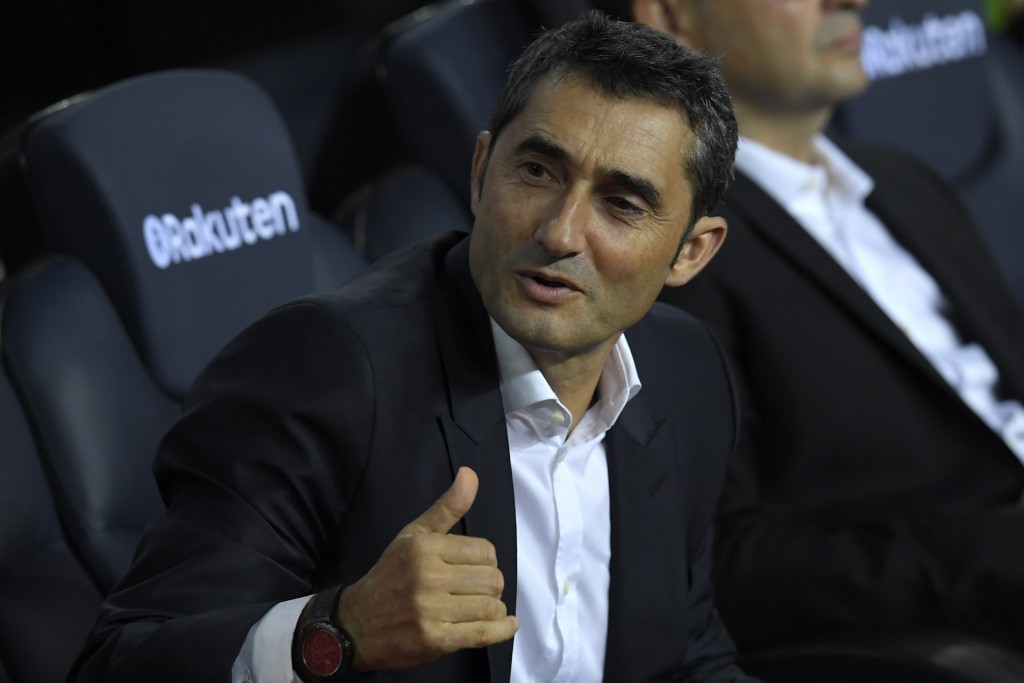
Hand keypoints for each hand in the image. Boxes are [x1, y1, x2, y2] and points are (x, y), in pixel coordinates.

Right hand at [338, 467, 517, 670]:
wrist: (355, 624)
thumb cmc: (390, 576)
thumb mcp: (414, 535)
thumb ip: (447, 507)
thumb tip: (470, 473)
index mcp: (424, 547)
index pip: (485, 551)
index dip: (485, 561)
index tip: (473, 568)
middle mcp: (427, 576)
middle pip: (491, 579)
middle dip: (491, 585)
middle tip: (477, 590)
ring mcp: (430, 611)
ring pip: (490, 606)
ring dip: (495, 609)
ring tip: (485, 608)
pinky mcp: (434, 640)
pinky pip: (483, 633)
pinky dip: (502, 629)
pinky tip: (505, 624)